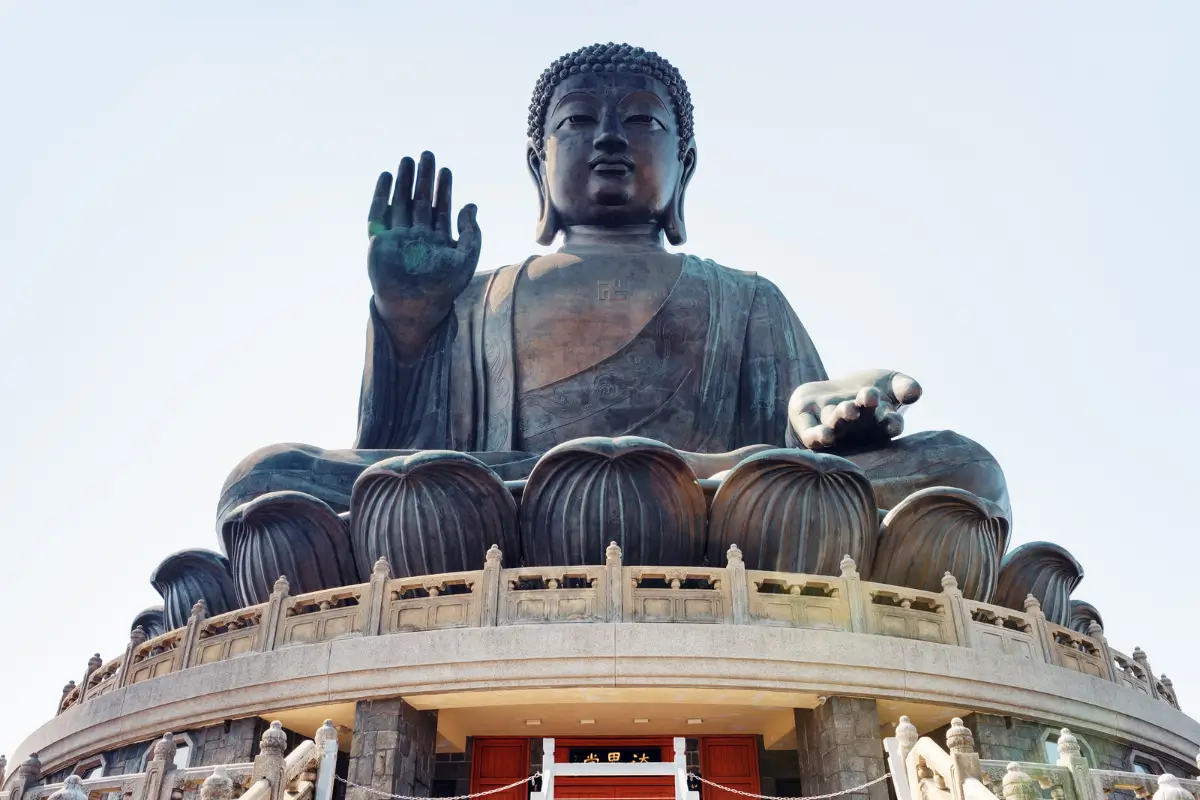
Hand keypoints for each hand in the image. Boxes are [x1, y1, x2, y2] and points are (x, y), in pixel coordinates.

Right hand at [367, 152, 480, 352]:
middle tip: (427, 155)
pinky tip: (387, 177)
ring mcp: (397, 238)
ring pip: (400, 203)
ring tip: (408, 160)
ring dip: (404, 182)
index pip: (440, 209)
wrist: (414, 307)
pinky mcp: (379, 241)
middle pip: (419, 201)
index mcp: (436, 242)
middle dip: (424, 179)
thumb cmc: (442, 289)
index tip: (446, 170)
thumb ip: (471, 233)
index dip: (443, 190)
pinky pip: (378, 214)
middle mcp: (416, 237)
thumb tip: (471, 205)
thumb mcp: (465, 259)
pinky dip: (381, 195)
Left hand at [788, 369, 922, 449]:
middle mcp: (855, 429)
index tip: (893, 421)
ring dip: (841, 418)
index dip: (892, 423)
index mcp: (878, 422)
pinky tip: (823, 436)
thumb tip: (915, 391)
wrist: (832, 394)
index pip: (889, 424)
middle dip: (860, 413)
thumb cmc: (866, 392)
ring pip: (835, 425)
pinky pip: (812, 435)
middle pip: (859, 423)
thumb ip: (904, 386)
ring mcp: (831, 428)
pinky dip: (817, 436)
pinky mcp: (808, 426)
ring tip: (847, 410)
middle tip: (862, 403)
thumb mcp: (889, 383)